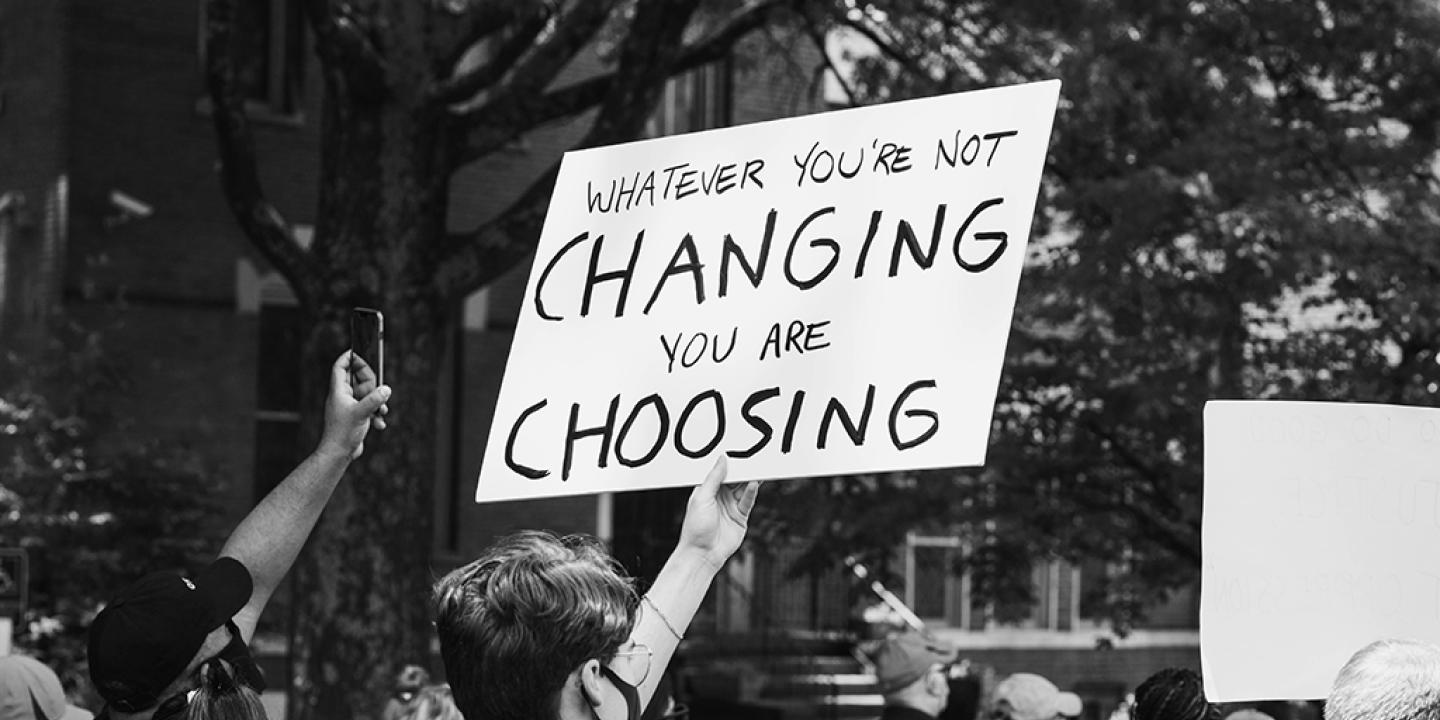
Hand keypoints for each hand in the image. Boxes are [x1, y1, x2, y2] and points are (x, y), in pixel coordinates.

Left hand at [320, 351, 391, 459]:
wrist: (339, 453)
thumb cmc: (343, 432)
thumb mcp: (361, 413)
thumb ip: (374, 400)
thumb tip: (386, 389)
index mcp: (338, 391)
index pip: (340, 367)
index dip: (349, 358)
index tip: (359, 353)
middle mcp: (343, 397)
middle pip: (357, 379)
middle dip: (371, 384)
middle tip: (378, 389)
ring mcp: (349, 407)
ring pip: (366, 394)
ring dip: (376, 401)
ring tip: (381, 411)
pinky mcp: (355, 417)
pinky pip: (368, 408)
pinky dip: (375, 414)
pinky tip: (378, 424)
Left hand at [677, 456, 759, 570]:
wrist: (703, 554)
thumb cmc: (696, 527)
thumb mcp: (702, 497)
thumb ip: (714, 478)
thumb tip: (722, 459)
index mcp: (707, 490)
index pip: (720, 472)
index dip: (729, 463)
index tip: (737, 451)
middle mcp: (720, 497)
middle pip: (734, 479)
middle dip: (742, 469)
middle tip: (752, 457)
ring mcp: (731, 506)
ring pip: (743, 488)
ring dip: (750, 478)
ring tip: (758, 467)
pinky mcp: (740, 517)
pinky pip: (748, 501)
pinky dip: (751, 492)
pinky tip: (754, 483)